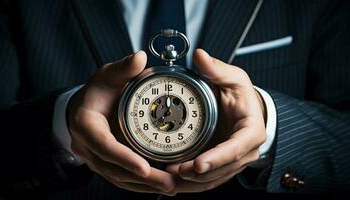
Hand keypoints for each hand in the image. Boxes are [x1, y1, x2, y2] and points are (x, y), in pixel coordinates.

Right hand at [67, 51, 174, 193]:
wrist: (85, 107)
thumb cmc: (97, 91)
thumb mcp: (107, 75)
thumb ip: (123, 68)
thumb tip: (140, 57)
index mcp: (86, 124)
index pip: (104, 145)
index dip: (123, 158)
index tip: (144, 167)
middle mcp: (89, 146)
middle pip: (114, 169)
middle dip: (142, 178)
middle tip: (169, 182)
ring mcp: (97, 158)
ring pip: (119, 178)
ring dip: (145, 185)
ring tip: (171, 186)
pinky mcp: (107, 164)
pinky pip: (122, 178)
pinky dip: (141, 184)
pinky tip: (160, 186)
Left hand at [166, 49, 265, 192]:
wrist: (246, 110)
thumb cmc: (242, 96)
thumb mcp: (233, 79)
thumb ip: (217, 69)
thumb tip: (200, 55)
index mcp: (251, 131)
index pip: (236, 149)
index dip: (217, 158)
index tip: (198, 163)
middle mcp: (244, 151)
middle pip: (221, 169)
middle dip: (197, 174)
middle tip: (173, 171)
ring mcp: (233, 162)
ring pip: (213, 179)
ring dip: (191, 181)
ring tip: (168, 177)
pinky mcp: (222, 166)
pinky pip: (207, 179)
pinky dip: (191, 182)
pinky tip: (173, 180)